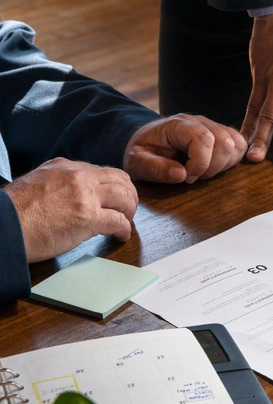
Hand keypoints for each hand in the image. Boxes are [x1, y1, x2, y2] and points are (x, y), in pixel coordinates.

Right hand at [3, 158, 136, 262]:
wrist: (2, 227)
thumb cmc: (12, 213)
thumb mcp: (35, 183)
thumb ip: (58, 184)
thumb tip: (71, 195)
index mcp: (63, 167)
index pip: (100, 171)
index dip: (112, 186)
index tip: (114, 197)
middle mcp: (77, 176)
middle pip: (120, 179)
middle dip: (128, 195)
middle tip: (127, 209)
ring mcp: (85, 196)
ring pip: (125, 197)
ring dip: (130, 211)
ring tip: (126, 221)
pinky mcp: (89, 218)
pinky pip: (119, 221)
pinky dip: (124, 230)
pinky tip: (120, 236)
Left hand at [123, 114, 246, 183]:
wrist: (147, 141)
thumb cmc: (143, 151)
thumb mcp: (136, 162)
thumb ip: (155, 168)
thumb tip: (182, 174)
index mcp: (179, 125)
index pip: (204, 139)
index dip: (201, 164)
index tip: (188, 178)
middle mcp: (200, 121)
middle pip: (225, 142)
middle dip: (213, 167)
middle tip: (195, 177)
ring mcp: (213, 126)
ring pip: (236, 144)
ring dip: (224, 165)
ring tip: (204, 172)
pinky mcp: (222, 135)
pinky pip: (239, 146)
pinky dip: (232, 160)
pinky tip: (215, 167)